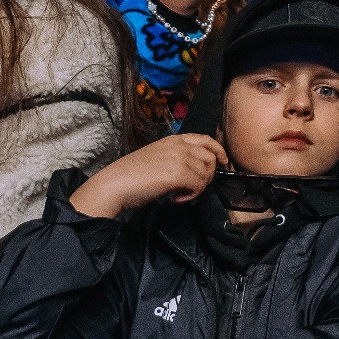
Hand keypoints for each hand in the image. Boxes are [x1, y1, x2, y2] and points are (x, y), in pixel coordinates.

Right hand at [69, 132, 230, 219]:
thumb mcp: (157, 157)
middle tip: (191, 189)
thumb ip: (177, 159)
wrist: (114, 184)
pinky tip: (176, 199)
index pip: (206, 140)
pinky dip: (191, 196)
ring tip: (179, 194)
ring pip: (206, 174)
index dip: (218, 151)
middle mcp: (180, 145)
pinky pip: (198, 186)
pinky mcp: (179, 173)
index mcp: (174, 139)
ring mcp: (180, 158)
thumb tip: (195, 172)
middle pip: (211, 158)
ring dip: (197, 188)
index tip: (223, 162)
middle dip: (207, 176)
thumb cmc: (131, 176)